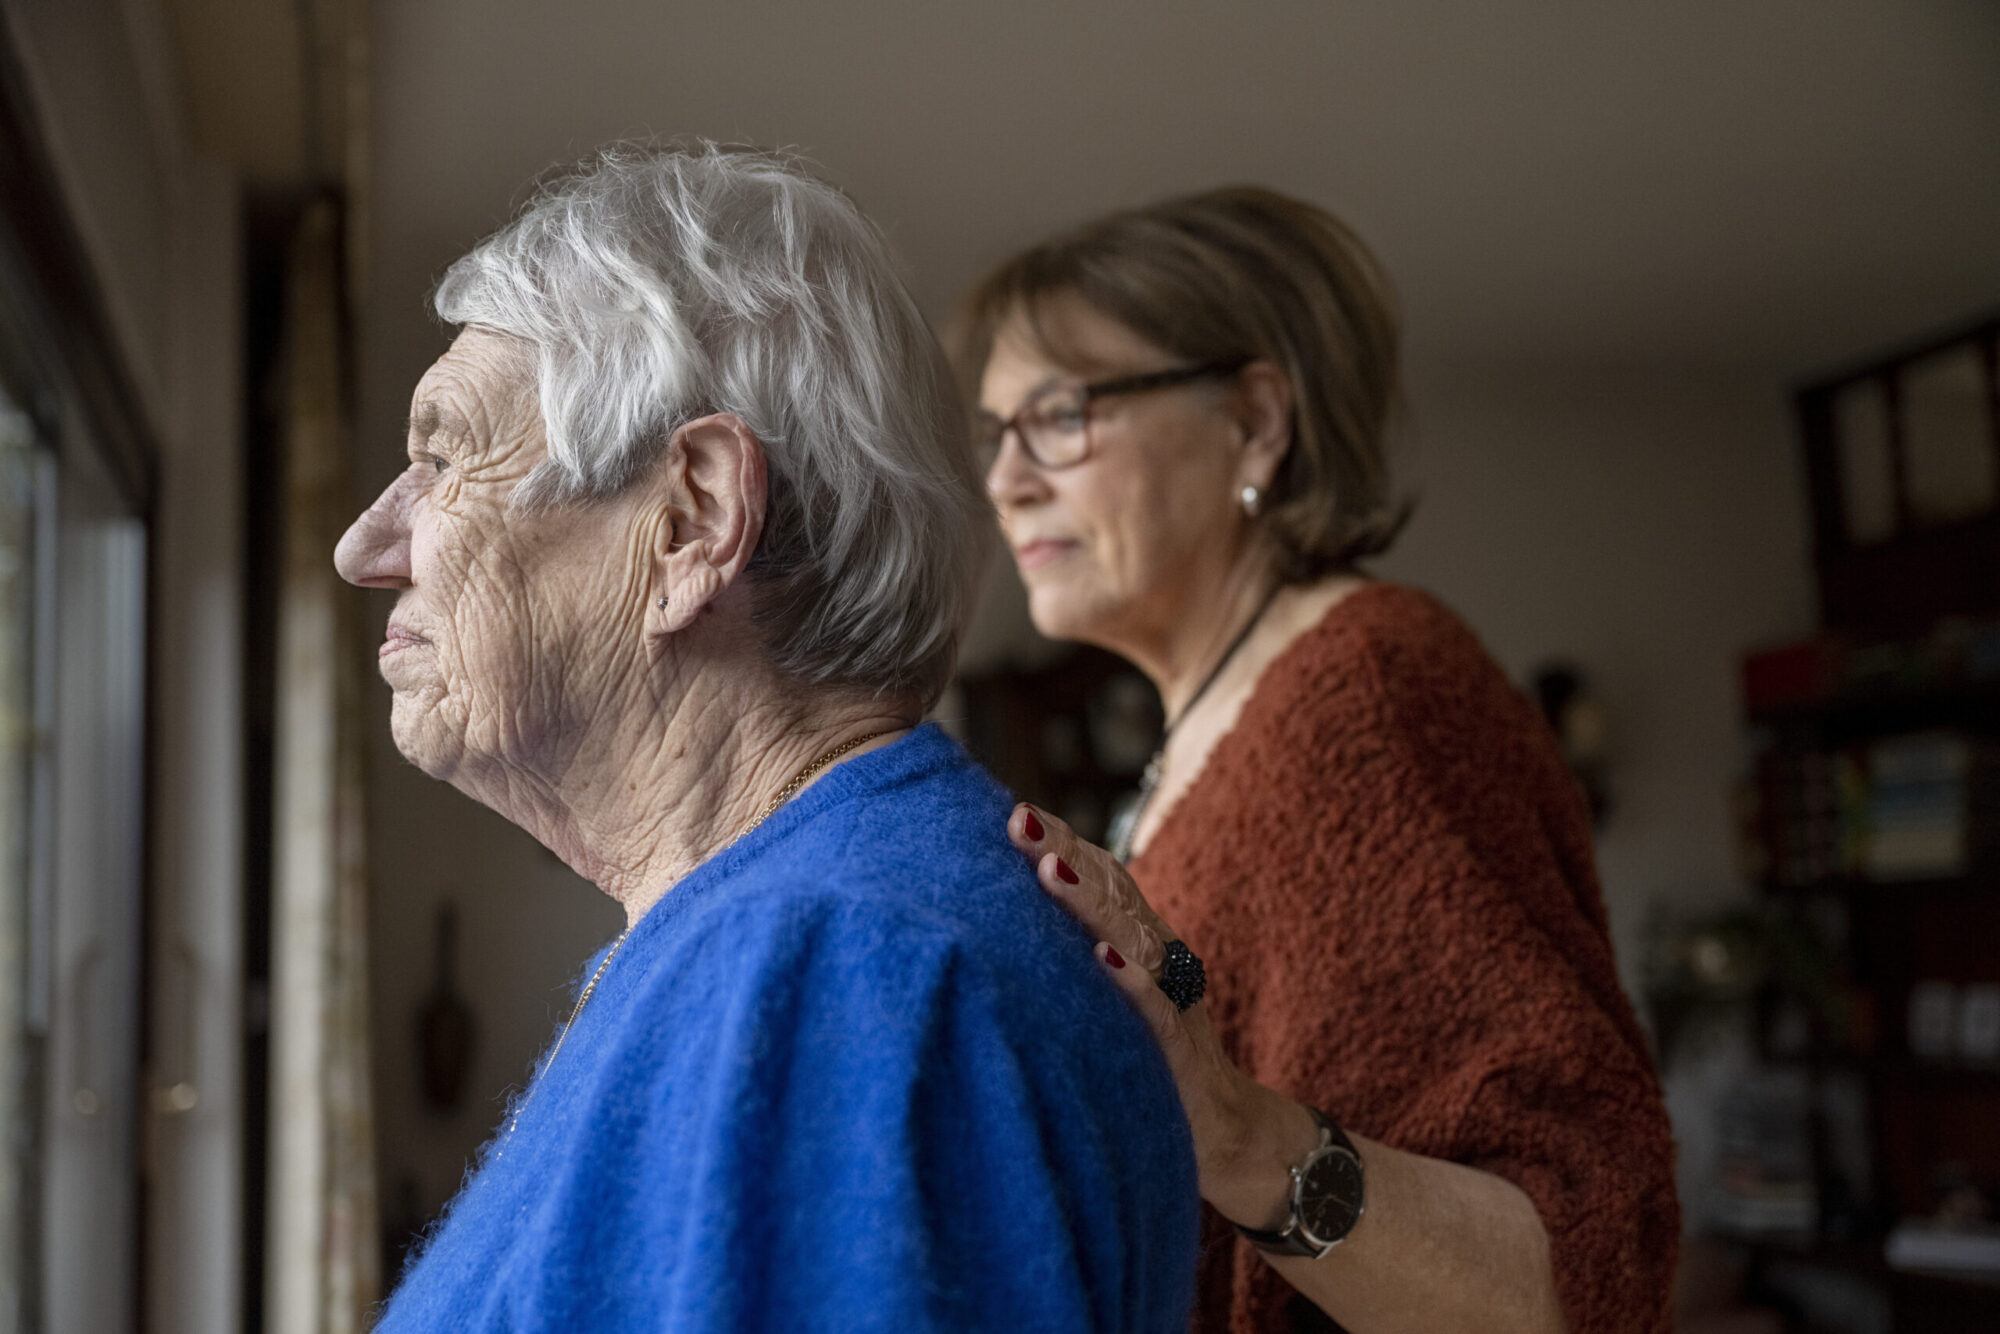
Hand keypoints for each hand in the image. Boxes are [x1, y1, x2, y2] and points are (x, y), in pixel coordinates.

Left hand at [1006, 803, 1317, 1224]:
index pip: (1102, 878)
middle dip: (1066, 852)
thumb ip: (1079, 956)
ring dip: (1092, 903)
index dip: (1064, 842)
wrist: (1225, 1131)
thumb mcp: (1112, 997)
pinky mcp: (1181, 1050)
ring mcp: (1174, 999)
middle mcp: (1161, 957)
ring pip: (1133, 938)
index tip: (1014, 811)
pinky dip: (1135, 982)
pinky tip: (1104, 960)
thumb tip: (1006, 922)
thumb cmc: (1151, 1055)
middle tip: (1019, 822)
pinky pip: (1159, 1009)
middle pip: (1113, 893)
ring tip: (1049, 870)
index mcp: (1141, 941)